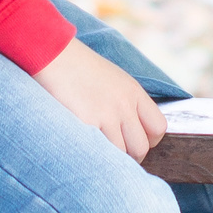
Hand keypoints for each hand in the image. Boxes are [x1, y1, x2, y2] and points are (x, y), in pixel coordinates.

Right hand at [33, 40, 166, 160]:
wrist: (54, 54)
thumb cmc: (80, 68)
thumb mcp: (114, 79)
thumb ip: (127, 102)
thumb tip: (133, 130)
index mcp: (134, 92)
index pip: (158, 127)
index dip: (149, 140)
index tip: (134, 141)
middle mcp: (125, 105)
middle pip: (141, 147)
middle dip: (130, 156)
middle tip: (115, 153)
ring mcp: (107, 114)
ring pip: (121, 154)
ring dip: (110, 158)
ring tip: (98, 152)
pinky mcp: (87, 122)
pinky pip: (99, 151)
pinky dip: (94, 155)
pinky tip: (84, 147)